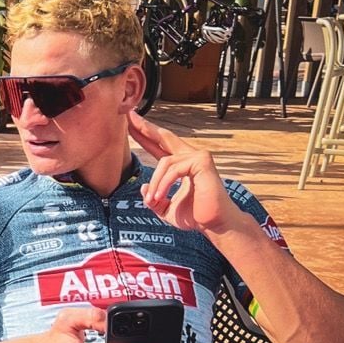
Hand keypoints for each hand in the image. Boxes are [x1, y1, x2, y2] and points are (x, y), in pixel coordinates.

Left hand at [127, 111, 242, 234]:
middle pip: (163, 137)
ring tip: (153, 200)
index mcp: (181, 164)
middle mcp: (190, 156)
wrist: (215, 224)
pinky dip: (163, 184)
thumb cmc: (196, 217)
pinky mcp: (202, 162)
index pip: (159, 146)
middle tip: (128, 117)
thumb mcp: (166, 209)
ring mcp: (198, 157)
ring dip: (155, 183)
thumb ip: (154, 198)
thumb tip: (143, 187)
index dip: (144, 135)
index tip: (130, 124)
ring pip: (164, 162)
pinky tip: (160, 197)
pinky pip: (173, 170)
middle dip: (145, 127)